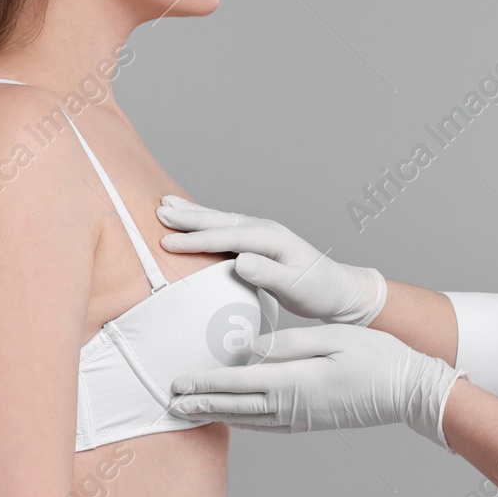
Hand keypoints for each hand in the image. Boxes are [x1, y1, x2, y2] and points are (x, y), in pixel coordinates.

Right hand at [156, 197, 386, 326]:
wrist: (338, 289)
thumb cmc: (319, 291)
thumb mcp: (296, 287)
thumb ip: (269, 274)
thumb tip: (240, 261)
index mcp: (272, 239)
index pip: (228, 238)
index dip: (197, 240)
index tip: (168, 243)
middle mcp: (265, 229)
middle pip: (220, 221)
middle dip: (189, 217)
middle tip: (159, 211)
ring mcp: (261, 233)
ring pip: (221, 220)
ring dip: (194, 214)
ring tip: (166, 205)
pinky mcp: (258, 241)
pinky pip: (226, 228)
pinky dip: (206, 221)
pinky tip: (193, 218)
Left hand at [165, 323, 469, 451]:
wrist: (409, 392)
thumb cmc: (376, 357)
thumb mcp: (332, 337)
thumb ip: (287, 343)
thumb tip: (248, 348)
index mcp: (294, 382)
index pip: (236, 382)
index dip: (203, 383)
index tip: (177, 383)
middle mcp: (291, 406)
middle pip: (234, 405)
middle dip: (199, 403)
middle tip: (169, 403)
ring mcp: (300, 419)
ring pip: (247, 419)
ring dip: (216, 413)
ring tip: (190, 411)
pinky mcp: (309, 423)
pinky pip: (266, 425)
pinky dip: (242, 421)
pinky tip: (233, 416)